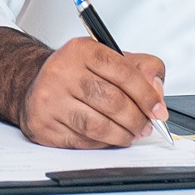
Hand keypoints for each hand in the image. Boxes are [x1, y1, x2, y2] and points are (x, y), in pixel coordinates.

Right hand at [20, 36, 167, 148]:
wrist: (35, 82)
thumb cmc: (78, 72)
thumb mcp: (111, 58)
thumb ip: (143, 69)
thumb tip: (157, 95)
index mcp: (81, 50)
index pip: (123, 72)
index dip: (147, 95)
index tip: (158, 111)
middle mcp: (61, 71)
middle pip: (112, 101)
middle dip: (136, 119)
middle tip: (145, 126)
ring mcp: (49, 99)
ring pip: (98, 126)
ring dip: (122, 135)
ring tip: (130, 134)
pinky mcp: (43, 124)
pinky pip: (82, 142)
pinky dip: (101, 143)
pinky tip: (107, 137)